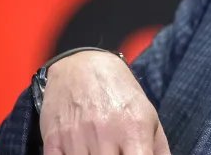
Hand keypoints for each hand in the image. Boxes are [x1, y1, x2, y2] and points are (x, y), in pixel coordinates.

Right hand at [39, 51, 170, 153]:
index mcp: (134, 128)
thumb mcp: (148, 114)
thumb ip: (158, 148)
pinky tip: (80, 151)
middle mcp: (105, 133)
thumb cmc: (119, 93)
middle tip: (117, 152)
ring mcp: (76, 138)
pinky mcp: (52, 140)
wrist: (82, 65)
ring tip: (100, 149)